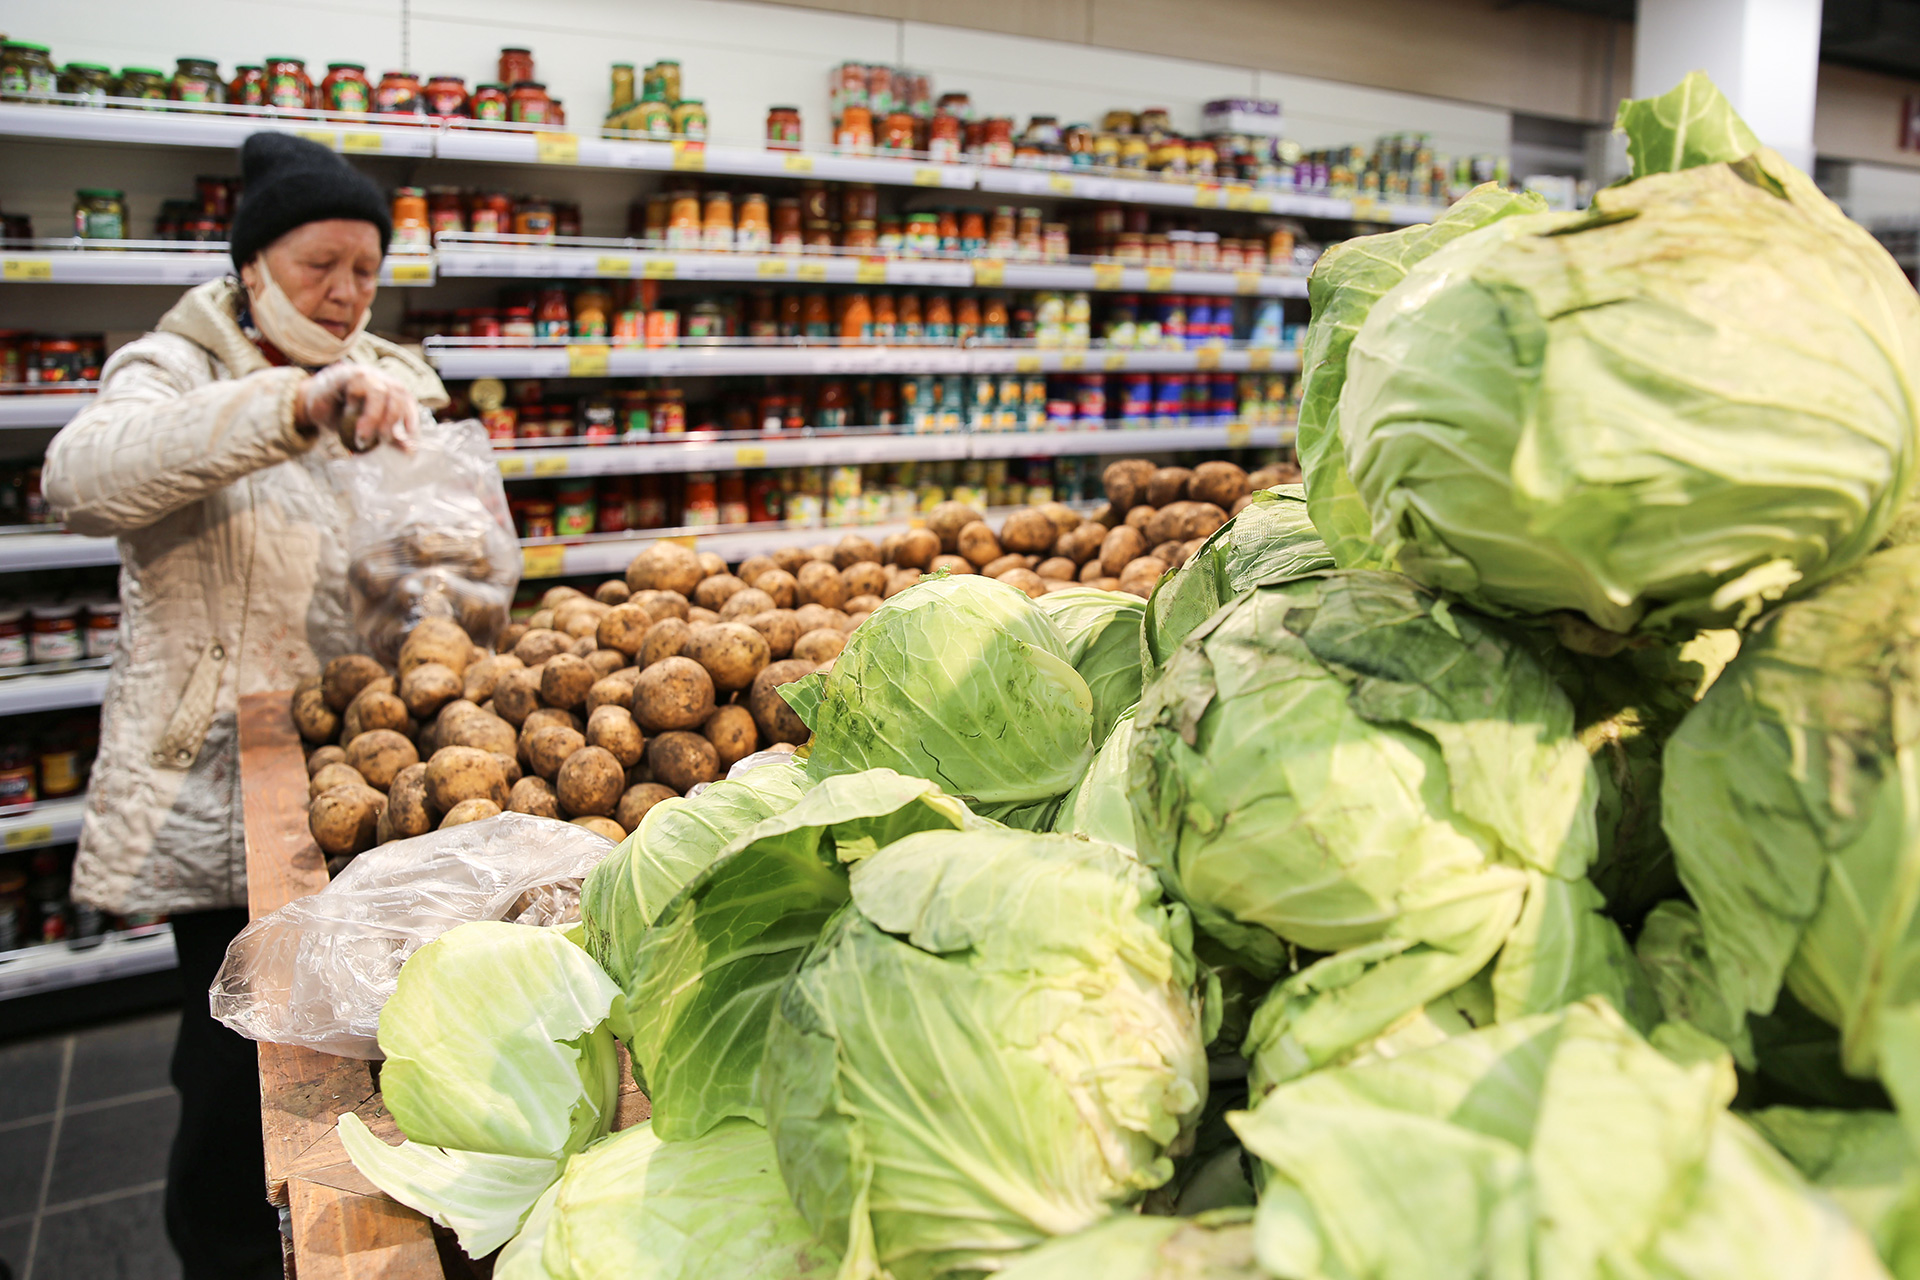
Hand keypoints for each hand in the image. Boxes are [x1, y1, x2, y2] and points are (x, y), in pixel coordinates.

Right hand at [296, 364, 417, 452]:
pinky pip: (355, 387)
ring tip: (364, 435)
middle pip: (396, 395)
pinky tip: (350, 416)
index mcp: (391, 390)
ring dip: (374, 416)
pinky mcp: (344, 375)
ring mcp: (363, 375)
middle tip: (382, 439)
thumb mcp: (372, 428)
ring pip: (378, 391)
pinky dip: (355, 405)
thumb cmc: (347, 414)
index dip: (411, 416)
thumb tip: (411, 452)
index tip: (409, 434)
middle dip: (391, 420)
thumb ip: (391, 437)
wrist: (316, 402)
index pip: (407, 400)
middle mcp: (380, 379)